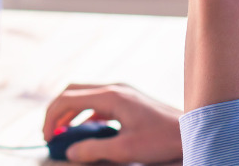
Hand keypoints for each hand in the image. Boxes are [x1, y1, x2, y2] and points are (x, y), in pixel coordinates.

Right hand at [42, 83, 182, 163]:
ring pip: (85, 96)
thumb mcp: (125, 150)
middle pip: (73, 92)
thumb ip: (94, 150)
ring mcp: (122, 92)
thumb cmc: (162, 139)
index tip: (47, 136)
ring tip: (63, 134)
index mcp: (111, 96)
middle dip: (57, 111)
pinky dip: (86, 115)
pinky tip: (87, 132)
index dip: (51, 117)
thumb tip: (70, 151)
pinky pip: (98, 102)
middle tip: (50, 133)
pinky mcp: (128, 99)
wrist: (191, 131)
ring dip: (71, 113)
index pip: (68, 98)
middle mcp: (114, 88)